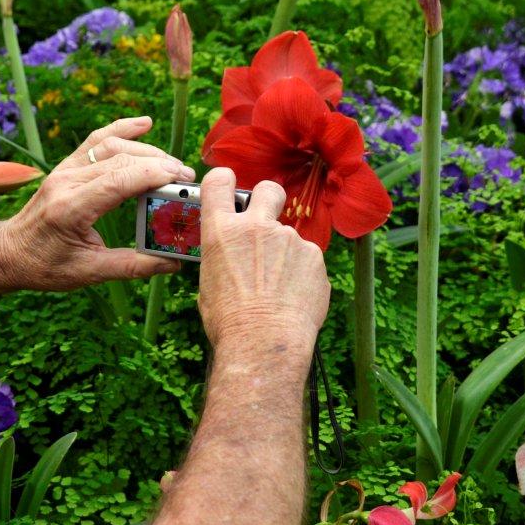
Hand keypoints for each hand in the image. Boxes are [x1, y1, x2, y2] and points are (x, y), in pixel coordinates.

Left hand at [0, 116, 196, 290]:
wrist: (8, 253)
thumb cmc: (44, 266)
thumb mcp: (89, 273)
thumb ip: (132, 266)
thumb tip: (172, 263)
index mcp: (70, 207)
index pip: (119, 179)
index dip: (154, 174)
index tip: (183, 180)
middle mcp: (66, 181)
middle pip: (120, 159)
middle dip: (159, 164)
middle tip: (187, 179)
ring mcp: (65, 170)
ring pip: (111, 146)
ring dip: (146, 151)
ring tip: (173, 166)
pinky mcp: (66, 166)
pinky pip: (96, 141)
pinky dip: (121, 129)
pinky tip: (144, 123)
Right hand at [197, 168, 330, 351]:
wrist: (264, 343)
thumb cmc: (229, 322)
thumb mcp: (209, 284)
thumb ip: (223, 258)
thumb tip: (230, 259)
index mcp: (221, 231)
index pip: (220, 182)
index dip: (225, 181)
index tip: (229, 186)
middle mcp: (256, 226)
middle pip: (268, 189)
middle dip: (269, 199)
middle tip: (267, 220)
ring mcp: (289, 238)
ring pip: (289, 236)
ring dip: (285, 254)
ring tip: (278, 290)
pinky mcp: (314, 256)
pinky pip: (307, 259)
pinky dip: (302, 274)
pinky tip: (294, 298)